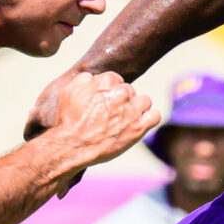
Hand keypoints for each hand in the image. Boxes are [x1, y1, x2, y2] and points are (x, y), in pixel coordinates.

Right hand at [38, 69, 160, 170]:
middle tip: (111, 113)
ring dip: (137, 107)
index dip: (109, 91)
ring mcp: (132, 111)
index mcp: (107, 82)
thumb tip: (95, 78)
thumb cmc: (68, 120)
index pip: (115, 79)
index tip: (104, 101)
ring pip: (144, 100)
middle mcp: (122, 94)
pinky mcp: (139, 128)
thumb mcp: (69, 91)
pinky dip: (150, 118)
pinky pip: (155, 116)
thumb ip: (85, 79)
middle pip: (129, 90)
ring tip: (126, 118)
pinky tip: (141, 122)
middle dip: (122, 100)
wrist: (72, 145)